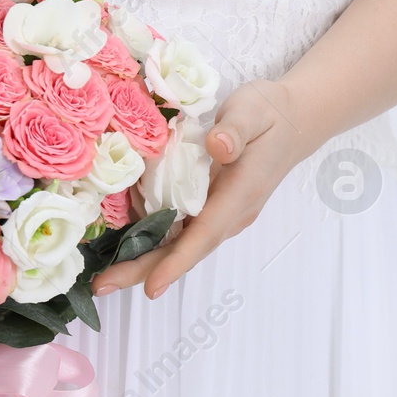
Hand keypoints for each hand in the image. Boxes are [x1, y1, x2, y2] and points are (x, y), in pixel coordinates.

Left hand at [91, 79, 313, 298]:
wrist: (293, 121)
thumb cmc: (270, 112)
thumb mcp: (253, 109)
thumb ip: (235, 129)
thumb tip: (216, 148)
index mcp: (241, 193)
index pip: (206, 233)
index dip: (177, 261)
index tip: (152, 287)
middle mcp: (231, 213)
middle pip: (186, 250)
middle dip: (145, 271)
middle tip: (103, 286)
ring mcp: (222, 214)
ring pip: (181, 245)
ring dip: (144, 262)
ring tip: (104, 278)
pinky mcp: (212, 208)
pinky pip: (180, 231)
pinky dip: (151, 241)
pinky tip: (122, 246)